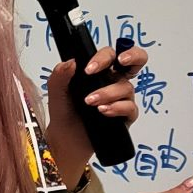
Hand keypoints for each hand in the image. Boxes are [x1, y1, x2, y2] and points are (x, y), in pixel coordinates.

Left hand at [44, 42, 147, 187]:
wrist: (66, 137)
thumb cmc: (64, 111)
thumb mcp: (56, 91)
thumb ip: (60, 75)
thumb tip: (71, 62)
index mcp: (99, 71)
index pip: (109, 54)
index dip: (104, 57)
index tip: (89, 69)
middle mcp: (113, 81)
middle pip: (135, 60)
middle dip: (133, 56)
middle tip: (121, 61)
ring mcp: (121, 98)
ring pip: (126, 87)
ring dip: (108, 93)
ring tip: (90, 102)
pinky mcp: (126, 116)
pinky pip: (130, 108)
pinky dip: (117, 108)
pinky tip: (103, 111)